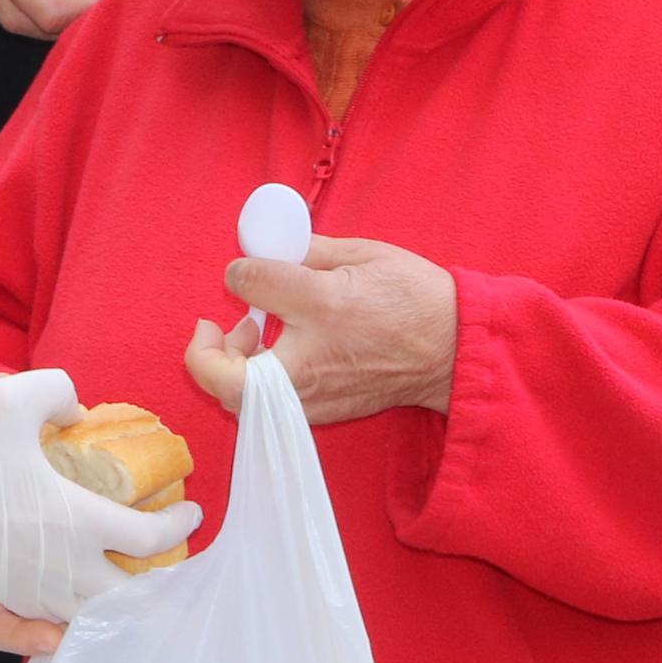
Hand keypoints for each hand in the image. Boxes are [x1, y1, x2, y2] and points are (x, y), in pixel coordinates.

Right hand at [0, 369, 199, 625]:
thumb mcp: (9, 397)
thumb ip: (59, 391)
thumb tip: (77, 411)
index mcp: (79, 522)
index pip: (153, 538)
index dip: (180, 526)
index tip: (191, 511)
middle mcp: (62, 568)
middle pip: (132, 599)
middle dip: (160, 587)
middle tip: (173, 569)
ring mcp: (28, 589)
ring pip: (90, 616)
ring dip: (116, 604)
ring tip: (129, 588)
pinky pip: (48, 619)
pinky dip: (70, 614)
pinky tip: (74, 601)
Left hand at [184, 233, 458, 422]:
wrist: (455, 351)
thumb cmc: (414, 299)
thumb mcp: (364, 254)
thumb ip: (306, 250)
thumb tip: (266, 248)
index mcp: (324, 305)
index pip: (250, 283)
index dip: (239, 271)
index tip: (248, 269)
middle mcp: (312, 357)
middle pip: (224, 377)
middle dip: (206, 351)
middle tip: (225, 324)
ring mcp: (315, 395)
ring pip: (239, 401)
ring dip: (228, 369)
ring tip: (252, 337)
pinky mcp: (321, 413)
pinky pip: (266, 409)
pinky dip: (254, 385)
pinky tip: (274, 358)